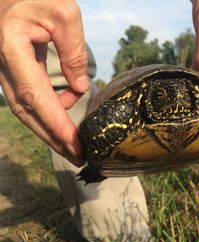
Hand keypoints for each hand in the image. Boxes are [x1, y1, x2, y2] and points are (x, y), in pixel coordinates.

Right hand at [0, 0, 88, 165]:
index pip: (36, 96)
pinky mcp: (15, 68)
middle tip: (78, 157)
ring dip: (50, 129)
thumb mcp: (63, 13)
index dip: (55, 125)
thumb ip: (73, 52)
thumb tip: (80, 87)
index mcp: (11, 47)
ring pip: (26, 108)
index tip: (76, 146)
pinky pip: (30, 96)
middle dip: (53, 138)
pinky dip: (49, 108)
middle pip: (28, 112)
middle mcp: (4, 64)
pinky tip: (66, 108)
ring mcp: (7, 68)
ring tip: (74, 145)